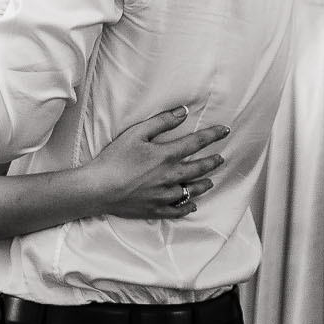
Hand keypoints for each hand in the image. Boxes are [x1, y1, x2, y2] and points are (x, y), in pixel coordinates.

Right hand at [83, 109, 229, 219]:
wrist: (99, 188)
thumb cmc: (115, 158)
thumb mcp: (136, 133)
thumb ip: (161, 122)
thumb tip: (183, 112)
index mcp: (166, 155)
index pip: (196, 143)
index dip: (212, 135)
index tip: (224, 130)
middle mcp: (171, 176)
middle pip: (199, 168)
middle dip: (212, 162)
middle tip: (220, 159)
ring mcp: (165, 195)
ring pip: (192, 190)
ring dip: (203, 184)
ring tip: (210, 181)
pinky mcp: (156, 209)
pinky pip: (177, 210)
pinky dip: (187, 207)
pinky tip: (192, 205)